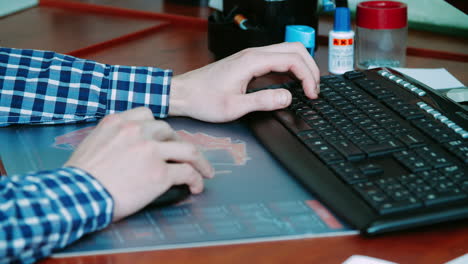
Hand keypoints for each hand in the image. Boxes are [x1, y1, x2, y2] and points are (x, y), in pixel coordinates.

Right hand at [64, 107, 213, 220]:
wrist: (76, 195)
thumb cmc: (80, 176)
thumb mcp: (92, 143)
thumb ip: (112, 136)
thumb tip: (125, 145)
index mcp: (119, 121)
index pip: (147, 115)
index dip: (158, 128)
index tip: (162, 139)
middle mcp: (137, 131)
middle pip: (169, 131)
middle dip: (177, 144)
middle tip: (182, 157)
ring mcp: (151, 150)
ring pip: (187, 149)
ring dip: (198, 161)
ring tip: (204, 171)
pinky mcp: (160, 173)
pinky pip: (187, 172)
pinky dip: (196, 180)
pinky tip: (196, 187)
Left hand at [169, 42, 319, 122]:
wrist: (183, 93)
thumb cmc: (202, 99)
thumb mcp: (234, 107)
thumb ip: (263, 101)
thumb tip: (288, 97)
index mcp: (252, 61)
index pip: (293, 60)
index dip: (308, 76)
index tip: (312, 94)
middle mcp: (253, 54)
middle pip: (295, 49)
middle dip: (311, 67)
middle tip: (315, 89)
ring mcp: (251, 57)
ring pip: (287, 52)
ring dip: (301, 67)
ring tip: (308, 87)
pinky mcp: (248, 63)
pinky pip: (276, 59)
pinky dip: (290, 69)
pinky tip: (292, 83)